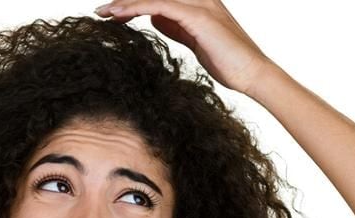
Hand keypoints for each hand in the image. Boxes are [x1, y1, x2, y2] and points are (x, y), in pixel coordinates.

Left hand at [95, 0, 275, 95]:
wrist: (252, 73)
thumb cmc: (227, 61)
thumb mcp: (194, 40)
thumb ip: (176, 26)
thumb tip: (156, 18)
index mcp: (198, 2)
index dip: (136, 3)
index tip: (113, 12)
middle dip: (127, 1)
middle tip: (102, 12)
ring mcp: (199, 4)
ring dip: (125, 3)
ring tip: (104, 13)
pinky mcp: (197, 16)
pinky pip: (160, 6)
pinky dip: (137, 8)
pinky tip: (119, 15)